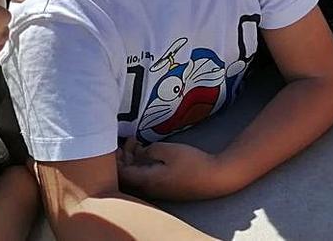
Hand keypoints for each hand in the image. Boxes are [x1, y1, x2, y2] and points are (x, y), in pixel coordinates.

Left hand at [117, 139, 232, 200]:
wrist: (215, 178)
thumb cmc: (192, 163)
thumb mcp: (169, 150)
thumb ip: (150, 150)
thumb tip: (141, 152)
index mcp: (146, 180)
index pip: (121, 173)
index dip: (116, 158)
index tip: (119, 143)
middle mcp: (149, 189)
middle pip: (128, 176)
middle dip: (125, 158)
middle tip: (130, 141)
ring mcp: (159, 190)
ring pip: (138, 176)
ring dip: (136, 161)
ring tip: (140, 144)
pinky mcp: (168, 188)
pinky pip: (148, 177)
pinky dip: (145, 165)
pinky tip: (152, 154)